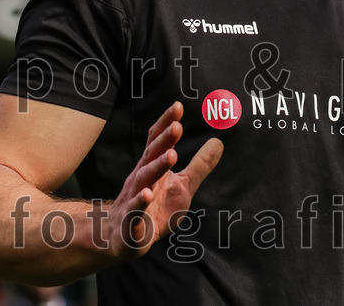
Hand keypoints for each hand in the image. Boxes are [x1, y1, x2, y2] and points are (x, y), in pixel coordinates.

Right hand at [100, 102, 222, 259]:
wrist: (124, 238)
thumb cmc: (156, 208)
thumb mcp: (183, 185)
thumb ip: (200, 165)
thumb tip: (219, 142)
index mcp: (153, 167)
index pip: (158, 141)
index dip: (166, 124)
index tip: (177, 106)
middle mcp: (142, 178)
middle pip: (151, 155)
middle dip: (164, 140)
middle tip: (177, 125)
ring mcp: (134, 198)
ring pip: (144, 179)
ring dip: (157, 166)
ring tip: (171, 155)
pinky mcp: (132, 221)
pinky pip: (135, 210)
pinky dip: (140, 201)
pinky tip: (147, 194)